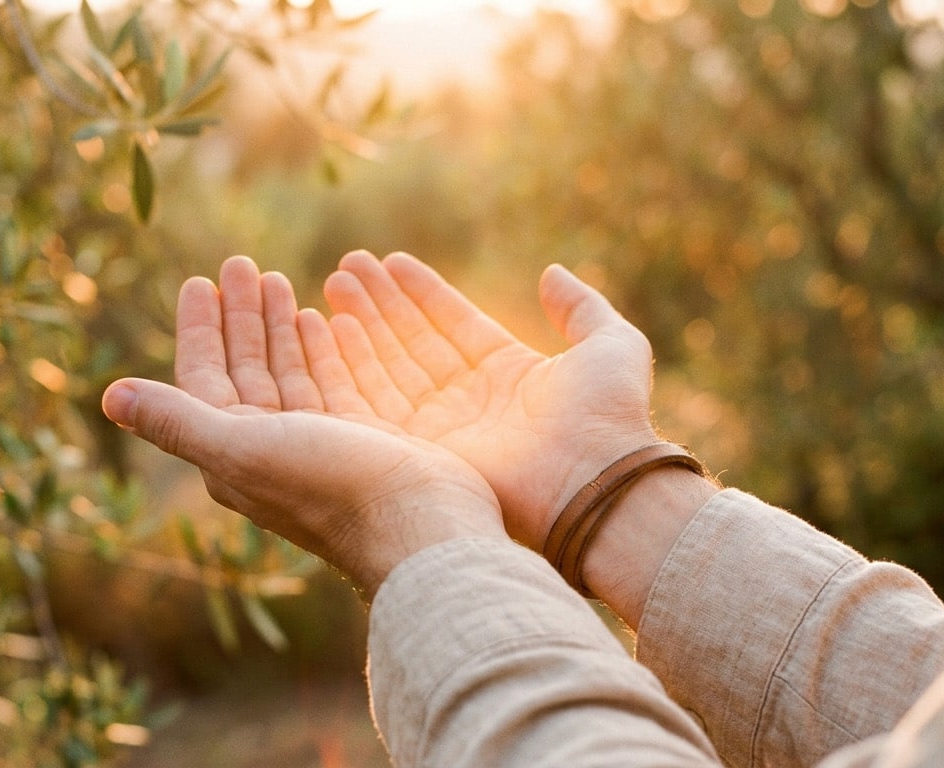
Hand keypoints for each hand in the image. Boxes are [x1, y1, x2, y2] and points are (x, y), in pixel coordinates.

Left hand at [102, 257, 504, 594]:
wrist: (416, 525)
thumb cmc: (328, 486)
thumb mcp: (242, 448)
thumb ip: (177, 420)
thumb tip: (108, 397)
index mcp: (231, 452)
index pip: (203, 379)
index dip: (200, 329)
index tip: (200, 280)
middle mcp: (268, 449)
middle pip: (244, 370)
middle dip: (240, 317)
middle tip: (241, 263)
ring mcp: (315, 444)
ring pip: (286, 374)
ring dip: (277, 327)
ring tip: (276, 279)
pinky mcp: (359, 438)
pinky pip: (330, 383)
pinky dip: (319, 350)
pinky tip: (318, 318)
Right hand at [322, 251, 661, 551]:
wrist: (595, 482)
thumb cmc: (610, 415)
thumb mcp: (610, 344)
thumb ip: (580, 306)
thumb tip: (553, 272)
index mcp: (509, 373)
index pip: (453, 323)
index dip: (422, 292)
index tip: (390, 261)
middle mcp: (470, 400)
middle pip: (414, 341)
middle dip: (379, 303)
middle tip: (346, 265)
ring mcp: (443, 427)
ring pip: (390, 365)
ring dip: (360, 325)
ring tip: (334, 282)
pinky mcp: (420, 451)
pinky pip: (375, 401)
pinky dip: (352, 364)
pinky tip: (333, 326)